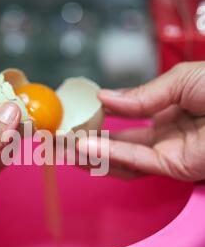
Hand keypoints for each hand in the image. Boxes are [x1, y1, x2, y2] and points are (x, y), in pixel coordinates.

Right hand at [78, 62, 204, 180]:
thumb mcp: (180, 79)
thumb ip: (143, 93)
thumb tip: (105, 97)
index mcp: (168, 109)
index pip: (128, 115)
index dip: (104, 114)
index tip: (81, 110)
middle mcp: (165, 134)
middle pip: (120, 142)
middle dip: (91, 139)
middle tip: (66, 135)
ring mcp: (167, 152)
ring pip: (122, 158)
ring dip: (92, 154)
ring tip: (66, 147)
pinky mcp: (172, 167)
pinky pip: (135, 161)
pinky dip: (109, 155)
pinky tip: (86, 147)